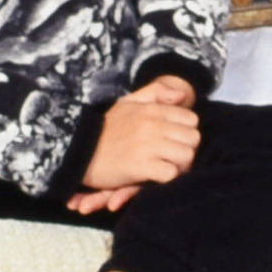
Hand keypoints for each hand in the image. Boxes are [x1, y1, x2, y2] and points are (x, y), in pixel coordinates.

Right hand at [77, 75, 199, 197]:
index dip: (186, 133)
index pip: (191, 120)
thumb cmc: (104, 129)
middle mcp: (152, 125)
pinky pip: (171, 173)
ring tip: (167, 167)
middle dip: (187, 150)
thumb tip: (182, 95)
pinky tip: (157, 176)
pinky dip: (168, 178)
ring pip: (187, 156)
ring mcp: (147, 145)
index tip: (175, 141)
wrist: (78, 151)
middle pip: (193, 139)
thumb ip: (155, 94)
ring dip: (180, 165)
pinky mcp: (141, 166)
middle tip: (174, 157)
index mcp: (151, 110)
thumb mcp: (127, 103)